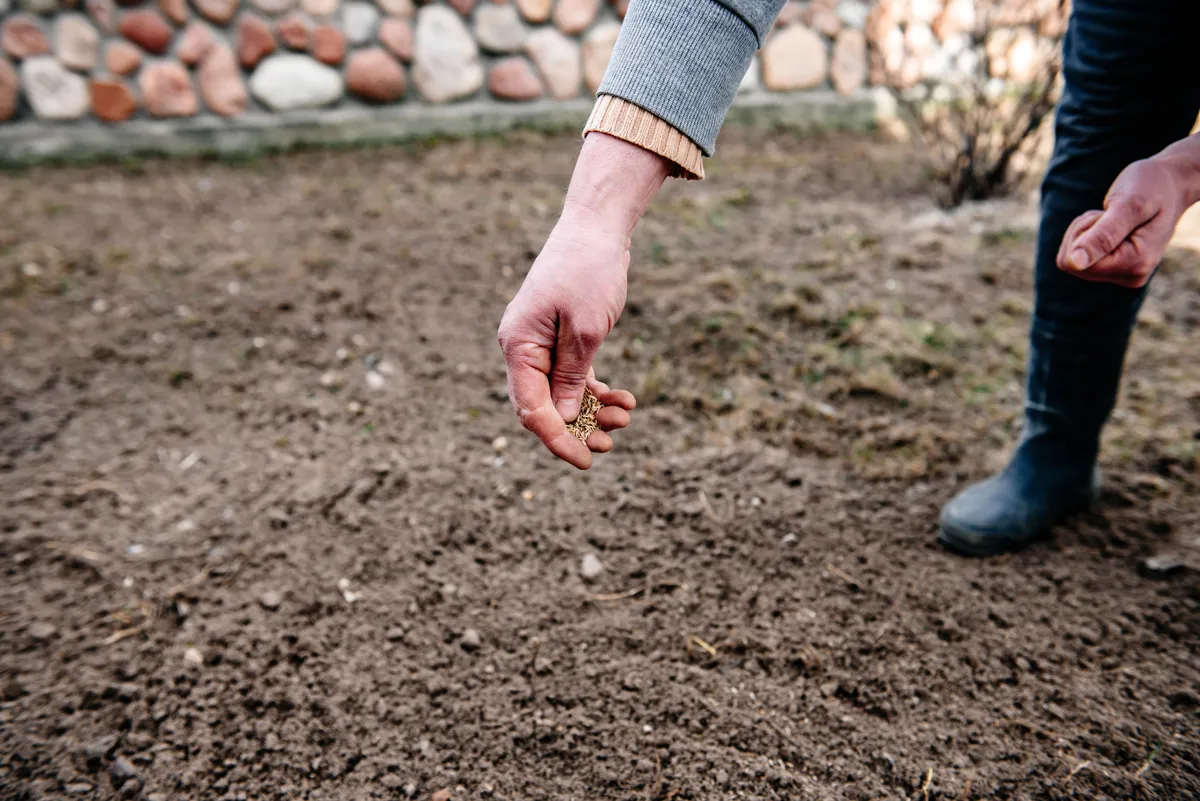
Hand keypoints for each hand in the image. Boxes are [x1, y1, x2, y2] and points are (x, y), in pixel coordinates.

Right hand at [497, 216, 636, 468]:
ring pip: (561, 395)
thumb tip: (563, 419)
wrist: (596, 228)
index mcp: (518, 346)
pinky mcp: (560, 339)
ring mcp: (541, 345)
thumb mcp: (585, 329)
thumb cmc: (587, 271)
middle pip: (544, 407)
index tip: (585, 461)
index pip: (531, 409)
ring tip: (625, 418)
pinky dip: (596, 391)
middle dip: (577, 429)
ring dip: (591, 412)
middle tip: (611, 443)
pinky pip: (573, 376)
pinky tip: (624, 400)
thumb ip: (572, 376)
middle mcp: (523, 349)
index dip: (557, 439)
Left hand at [1057, 155, 1193, 287]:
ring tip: (1112, 218)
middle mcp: (1131, 277)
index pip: (1075, 262)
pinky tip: (1110, 225)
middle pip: (1071, 263)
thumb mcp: (1128, 205)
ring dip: (1084, 232)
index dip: (1082, 233)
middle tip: (1109, 214)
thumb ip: (1103, 235)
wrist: (1171, 185)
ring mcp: (1123, 276)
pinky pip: (1078, 259)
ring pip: (1072, 261)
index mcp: (1136, 264)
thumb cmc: (1152, 188)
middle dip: (1082, 232)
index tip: (1106, 215)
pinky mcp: (1115, 271)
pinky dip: (1086, 236)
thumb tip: (1076, 263)